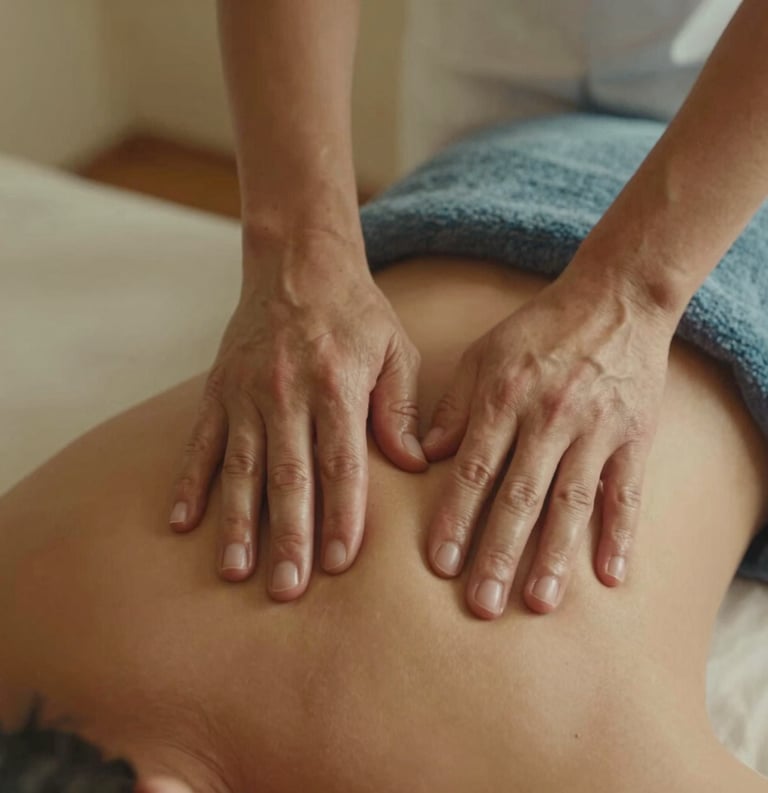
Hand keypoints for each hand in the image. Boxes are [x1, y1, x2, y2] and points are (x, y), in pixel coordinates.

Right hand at [169, 230, 425, 597]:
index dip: (343, 515)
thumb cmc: (356, 313)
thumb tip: (413, 465)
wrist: (297, 264)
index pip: (342, 463)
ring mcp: (246, 393)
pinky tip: (182, 523)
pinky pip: (200, 442)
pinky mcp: (218, 391)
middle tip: (287, 590)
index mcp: (336, 385)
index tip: (342, 563)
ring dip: (238, 523)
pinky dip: (190, 483)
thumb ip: (400, 409)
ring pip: (241, 468)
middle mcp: (287, 393)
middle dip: (289, 536)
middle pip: (289, 476)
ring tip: (235, 571)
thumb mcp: (394, 351)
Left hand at [422, 264, 674, 617]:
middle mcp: (549, 418)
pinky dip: (619, 534)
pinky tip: (611, 575)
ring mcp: (595, 430)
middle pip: (520, 496)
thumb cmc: (538, 330)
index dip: (456, 518)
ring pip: (570, 502)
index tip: (440, 564)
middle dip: (499, 553)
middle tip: (482, 604)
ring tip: (538, 602)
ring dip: (554, 556)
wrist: (615, 300)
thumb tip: (424, 456)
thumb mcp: (485, 354)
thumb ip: (454, 406)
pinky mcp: (633, 437)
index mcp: (505, 398)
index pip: (475, 470)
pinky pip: (626, 493)